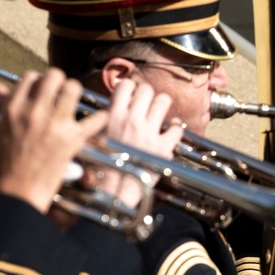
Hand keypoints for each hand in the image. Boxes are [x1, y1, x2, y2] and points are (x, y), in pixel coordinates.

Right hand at [0, 69, 106, 212]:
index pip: (30, 77)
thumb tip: (0, 89)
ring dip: (77, 92)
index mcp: (14, 109)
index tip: (43, 89)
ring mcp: (55, 124)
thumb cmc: (6, 166)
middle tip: (62, 91)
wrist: (19, 192)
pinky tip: (99, 120)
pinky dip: (100, 118)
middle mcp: (35, 112)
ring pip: (74, 89)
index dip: (39, 80)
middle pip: (54, 76)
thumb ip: (1, 109)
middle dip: (60, 81)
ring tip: (76, 101)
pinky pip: (95, 119)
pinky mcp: (73, 139)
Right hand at [93, 79, 183, 209]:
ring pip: (164, 101)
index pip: (125, 85)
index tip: (132, 95)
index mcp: (114, 117)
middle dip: (148, 95)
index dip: (131, 88)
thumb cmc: (104, 165)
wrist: (115, 188)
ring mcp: (149, 133)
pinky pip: (177, 128)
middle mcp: (132, 120)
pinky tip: (172, 131)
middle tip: (147, 104)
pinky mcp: (163, 147)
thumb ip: (105, 120)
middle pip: (147, 90)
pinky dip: (176, 128)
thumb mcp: (96, 137)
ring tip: (159, 113)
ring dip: (163, 106)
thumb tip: (111, 106)